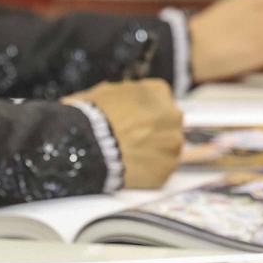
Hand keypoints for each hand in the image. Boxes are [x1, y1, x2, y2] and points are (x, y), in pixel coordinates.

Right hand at [67, 78, 182, 188]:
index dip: (144, 110)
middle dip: (153, 130)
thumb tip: (117, 101)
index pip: (160, 98)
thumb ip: (123, 94)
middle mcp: (173, 116)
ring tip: (129, 155)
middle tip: (132, 138)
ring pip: (167, 147)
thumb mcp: (104, 92)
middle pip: (168, 123)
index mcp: (158, 92)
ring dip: (153, 151)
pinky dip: (148, 170)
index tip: (133, 118)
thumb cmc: (94, 117)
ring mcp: (172, 144)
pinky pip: (160, 169)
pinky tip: (130, 168)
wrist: (89, 145)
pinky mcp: (166, 169)